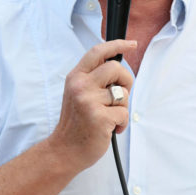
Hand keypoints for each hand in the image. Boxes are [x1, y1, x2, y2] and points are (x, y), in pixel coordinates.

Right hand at [48, 39, 136, 171]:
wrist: (64, 150)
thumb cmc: (76, 123)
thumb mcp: (77, 93)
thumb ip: (93, 79)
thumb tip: (118, 68)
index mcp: (76, 77)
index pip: (98, 52)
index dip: (117, 44)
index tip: (131, 44)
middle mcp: (80, 86)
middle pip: (116, 68)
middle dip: (125, 81)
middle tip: (119, 97)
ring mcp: (89, 101)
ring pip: (123, 93)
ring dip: (122, 107)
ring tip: (109, 117)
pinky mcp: (100, 117)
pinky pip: (124, 113)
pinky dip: (121, 123)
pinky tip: (109, 128)